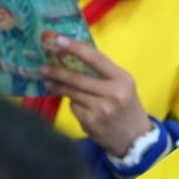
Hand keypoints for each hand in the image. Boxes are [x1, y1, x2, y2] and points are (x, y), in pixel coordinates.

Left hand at [41, 36, 151, 155]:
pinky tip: (77, 105)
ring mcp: (101, 109)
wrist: (135, 138)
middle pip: (78, 78)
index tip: (58, 40)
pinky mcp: (91, 122)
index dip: (75, 48)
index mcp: (122, 79)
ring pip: (72, 93)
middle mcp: (113, 93)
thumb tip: (73, 57)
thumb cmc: (126, 105)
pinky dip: (73, 104)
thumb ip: (103, 73)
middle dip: (57, 71)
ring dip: (58, 87)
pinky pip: (74, 107)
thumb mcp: (123, 85)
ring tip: (49, 82)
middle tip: (43, 67)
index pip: (96, 58)